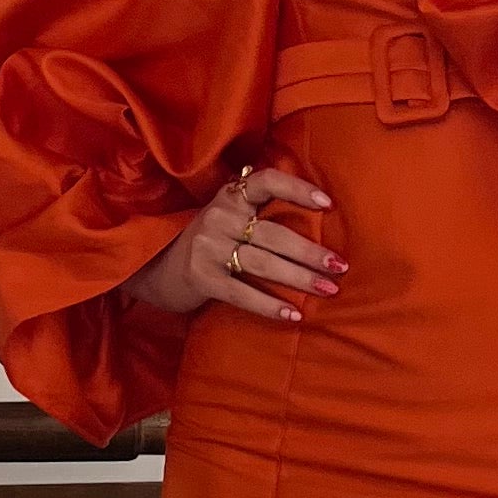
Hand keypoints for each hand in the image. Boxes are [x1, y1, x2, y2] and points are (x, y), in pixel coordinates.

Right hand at [126, 167, 341, 323]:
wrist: (157, 268)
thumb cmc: (210, 242)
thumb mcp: (228, 216)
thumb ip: (260, 211)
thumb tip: (319, 218)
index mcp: (230, 196)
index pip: (267, 181)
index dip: (298, 189)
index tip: (328, 204)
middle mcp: (218, 216)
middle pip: (274, 234)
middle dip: (311, 253)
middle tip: (340, 266)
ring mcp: (207, 247)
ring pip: (264, 264)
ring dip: (300, 279)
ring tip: (329, 289)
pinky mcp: (201, 277)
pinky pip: (243, 293)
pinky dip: (270, 305)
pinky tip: (294, 315)